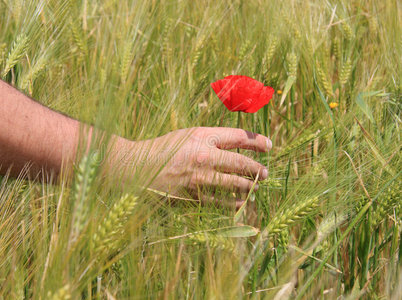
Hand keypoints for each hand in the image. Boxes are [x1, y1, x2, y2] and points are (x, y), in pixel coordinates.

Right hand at [115, 127, 271, 207]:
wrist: (136, 168)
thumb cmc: (163, 149)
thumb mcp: (188, 135)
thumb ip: (212, 138)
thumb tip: (238, 144)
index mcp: (201, 136)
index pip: (238, 137)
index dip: (257, 142)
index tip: (269, 146)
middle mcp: (203, 156)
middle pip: (240, 162)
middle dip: (257, 168)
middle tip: (266, 173)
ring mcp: (198, 178)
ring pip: (234, 184)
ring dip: (249, 186)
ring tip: (256, 187)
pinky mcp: (192, 196)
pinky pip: (219, 202)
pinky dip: (232, 203)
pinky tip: (239, 203)